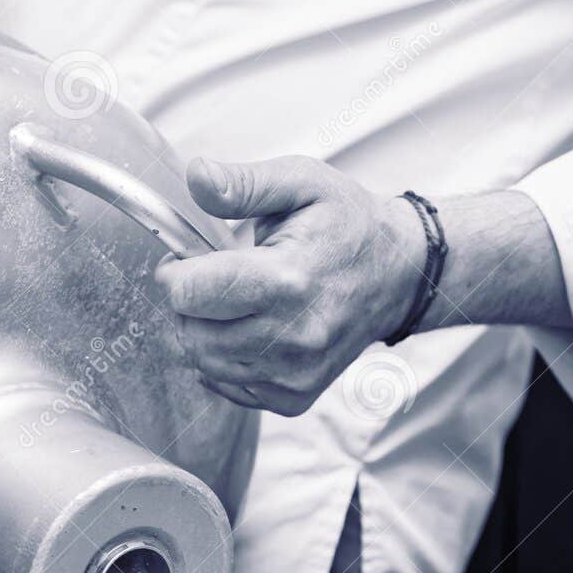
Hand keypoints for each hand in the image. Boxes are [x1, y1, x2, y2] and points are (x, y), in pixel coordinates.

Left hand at [155, 156, 426, 416]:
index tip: (186, 260)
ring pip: (205, 364)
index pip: (191, 294)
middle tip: (213, 279)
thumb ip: (243, 183)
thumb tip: (196, 177)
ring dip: (205, 333)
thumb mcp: (301, 182)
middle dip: (188, 305)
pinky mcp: (295, 396)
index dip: (173, 274)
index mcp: (288, 279)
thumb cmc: (347, 224)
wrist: (398, 275)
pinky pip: (228, 387)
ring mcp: (295, 372)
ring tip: (234, 303)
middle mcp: (293, 335)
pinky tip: (249, 330)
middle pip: (192, 334)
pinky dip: (225, 361)